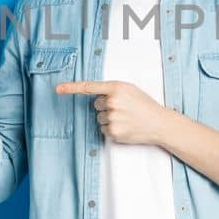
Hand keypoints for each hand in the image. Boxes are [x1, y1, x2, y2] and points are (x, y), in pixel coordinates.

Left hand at [56, 81, 180, 144]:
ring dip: (110, 119)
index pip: (89, 87)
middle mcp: (112, 101)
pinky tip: (125, 127)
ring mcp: (113, 117)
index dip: (71, 88)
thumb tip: (97, 98)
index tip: (58, 89)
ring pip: (100, 118)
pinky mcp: (114, 132)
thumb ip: (112, 90)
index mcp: (116, 87)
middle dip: (107, 107)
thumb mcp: (130, 90)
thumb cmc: (145, 105)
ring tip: (127, 118)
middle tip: (124, 109)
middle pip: (96, 105)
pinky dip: (112, 130)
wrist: (160, 123)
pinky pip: (104, 130)